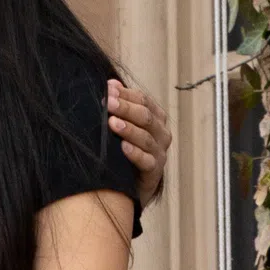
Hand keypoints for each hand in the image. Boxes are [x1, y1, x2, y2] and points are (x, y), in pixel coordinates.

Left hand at [107, 78, 172, 209]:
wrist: (130, 184)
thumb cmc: (125, 150)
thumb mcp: (123, 125)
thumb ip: (120, 105)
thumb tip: (111, 84)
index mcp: (155, 118)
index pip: (144, 100)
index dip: (126, 94)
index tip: (108, 90)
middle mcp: (161, 134)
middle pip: (146, 117)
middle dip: (126, 108)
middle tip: (107, 103)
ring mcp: (159, 153)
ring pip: (146, 138)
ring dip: (129, 129)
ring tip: (112, 123)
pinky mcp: (154, 173)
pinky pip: (146, 161)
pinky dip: (135, 153)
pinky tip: (123, 147)